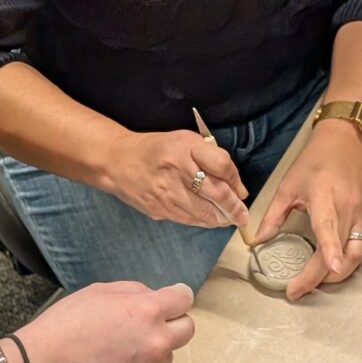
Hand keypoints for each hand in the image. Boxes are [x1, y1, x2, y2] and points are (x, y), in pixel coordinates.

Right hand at [13, 281, 195, 362]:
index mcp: (147, 312)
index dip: (177, 297)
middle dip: (172, 324)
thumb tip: (154, 298)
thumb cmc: (65, 326)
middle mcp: (156, 343)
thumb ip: (135, 292)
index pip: (184, 299)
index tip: (171, 300)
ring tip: (118, 350)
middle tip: (147, 325)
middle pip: (187, 330)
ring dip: (152, 351)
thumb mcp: (99, 291)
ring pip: (166, 356)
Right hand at [99, 130, 249, 228]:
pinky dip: (203, 222)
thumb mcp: (184, 140)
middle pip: (217, 193)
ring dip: (221, 219)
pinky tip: (210, 220)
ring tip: (230, 220)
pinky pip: (189, 220)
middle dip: (235, 208)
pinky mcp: (160, 209)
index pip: (222, 165)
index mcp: (185, 148)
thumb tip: (235, 185)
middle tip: (243, 216)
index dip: (236, 181)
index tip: (241, 191)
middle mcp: (177, 170)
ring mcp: (167, 193)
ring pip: (204, 212)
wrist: (117, 161)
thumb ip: (209, 156)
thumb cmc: (156, 148)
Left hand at [252, 121, 361, 300]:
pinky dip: (347, 263)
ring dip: (337, 274)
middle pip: (339, 251)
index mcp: (324, 196)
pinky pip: (360, 247)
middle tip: (296, 290)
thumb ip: (273, 215)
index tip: (328, 270)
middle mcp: (347, 208)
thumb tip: (258, 241)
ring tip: (314, 282)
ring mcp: (360, 214)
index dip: (330, 250)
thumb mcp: (288, 185)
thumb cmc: (315, 160)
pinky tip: (331, 269)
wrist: (345, 142)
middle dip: (319, 277)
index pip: (328, 228)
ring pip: (355, 254)